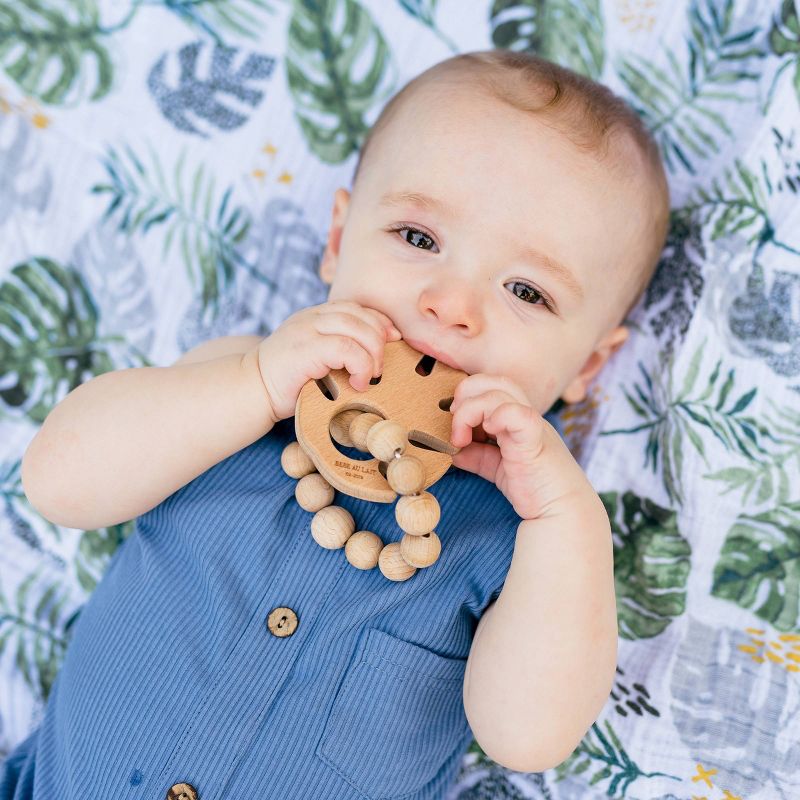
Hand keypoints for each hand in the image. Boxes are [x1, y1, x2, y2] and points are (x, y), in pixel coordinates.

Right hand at [248, 300, 401, 421]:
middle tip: (381, 366)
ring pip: (357, 328)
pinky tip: (358, 382)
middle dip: (380, 339)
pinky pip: (346, 348)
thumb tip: (376, 357)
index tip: (393, 340)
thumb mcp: (317, 361)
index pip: (356, 308)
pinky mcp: (305, 348)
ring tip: (370, 376)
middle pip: (360, 314)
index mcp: (314, 317)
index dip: (379, 321)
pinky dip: (360, 365)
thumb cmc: (287, 384)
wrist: (251, 392)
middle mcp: (311, 317)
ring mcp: (306, 330)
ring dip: (373, 354)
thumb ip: (339, 351)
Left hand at [449, 374, 596, 519]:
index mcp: (516, 419)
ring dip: (469, 411)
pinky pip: (517, 413)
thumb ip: (477, 456)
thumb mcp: (498, 469)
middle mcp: (524, 416)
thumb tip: (452, 450)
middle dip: (465, 394)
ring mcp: (532, 425)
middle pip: (494, 381)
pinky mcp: (535, 440)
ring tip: (460, 438)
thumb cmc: (536, 490)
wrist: (565, 513)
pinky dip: (497, 416)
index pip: (490, 387)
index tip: (452, 422)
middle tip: (453, 420)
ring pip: (499, 392)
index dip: (466, 396)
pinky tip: (488, 433)